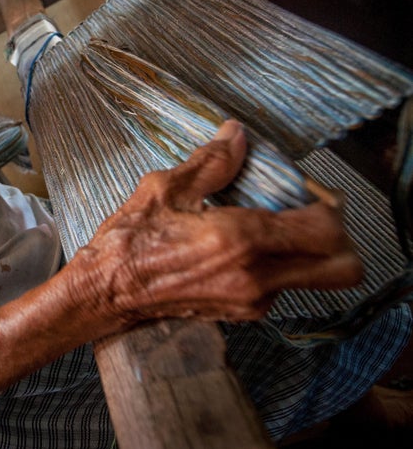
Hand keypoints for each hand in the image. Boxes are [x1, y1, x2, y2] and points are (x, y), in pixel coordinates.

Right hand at [74, 120, 362, 325]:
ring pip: (315, 278)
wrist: (106, 292)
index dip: (329, 207)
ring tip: (266, 227)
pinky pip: (283, 288)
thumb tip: (236, 135)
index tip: (307, 191)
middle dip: (338, 238)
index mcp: (240, 240)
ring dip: (305, 252)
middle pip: (342, 268)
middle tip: (308, 214)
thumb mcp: (164, 189)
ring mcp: (252, 300)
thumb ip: (210, 162)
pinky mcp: (243, 313)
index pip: (326, 231)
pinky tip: (240, 248)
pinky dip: (277, 266)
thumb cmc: (129, 241)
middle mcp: (256, 276)